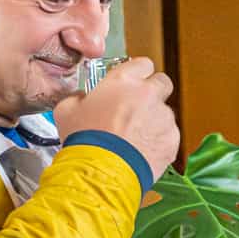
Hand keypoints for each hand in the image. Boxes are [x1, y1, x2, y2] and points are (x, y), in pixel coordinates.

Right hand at [52, 56, 178, 179]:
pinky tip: (141, 151)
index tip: (132, 83)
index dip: (138, 73)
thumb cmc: (85, 142)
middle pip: (162, 83)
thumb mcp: (67, 111)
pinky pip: (169, 135)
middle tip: (137, 108)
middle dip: (152, 92)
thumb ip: (78, 97)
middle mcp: (147, 94)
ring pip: (165, 112)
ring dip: (154, 120)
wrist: (101, 174)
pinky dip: (159, 141)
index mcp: (123, 80)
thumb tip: (81, 98)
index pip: (142, 63)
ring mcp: (163, 117)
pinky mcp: (171, 139)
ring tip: (135, 137)